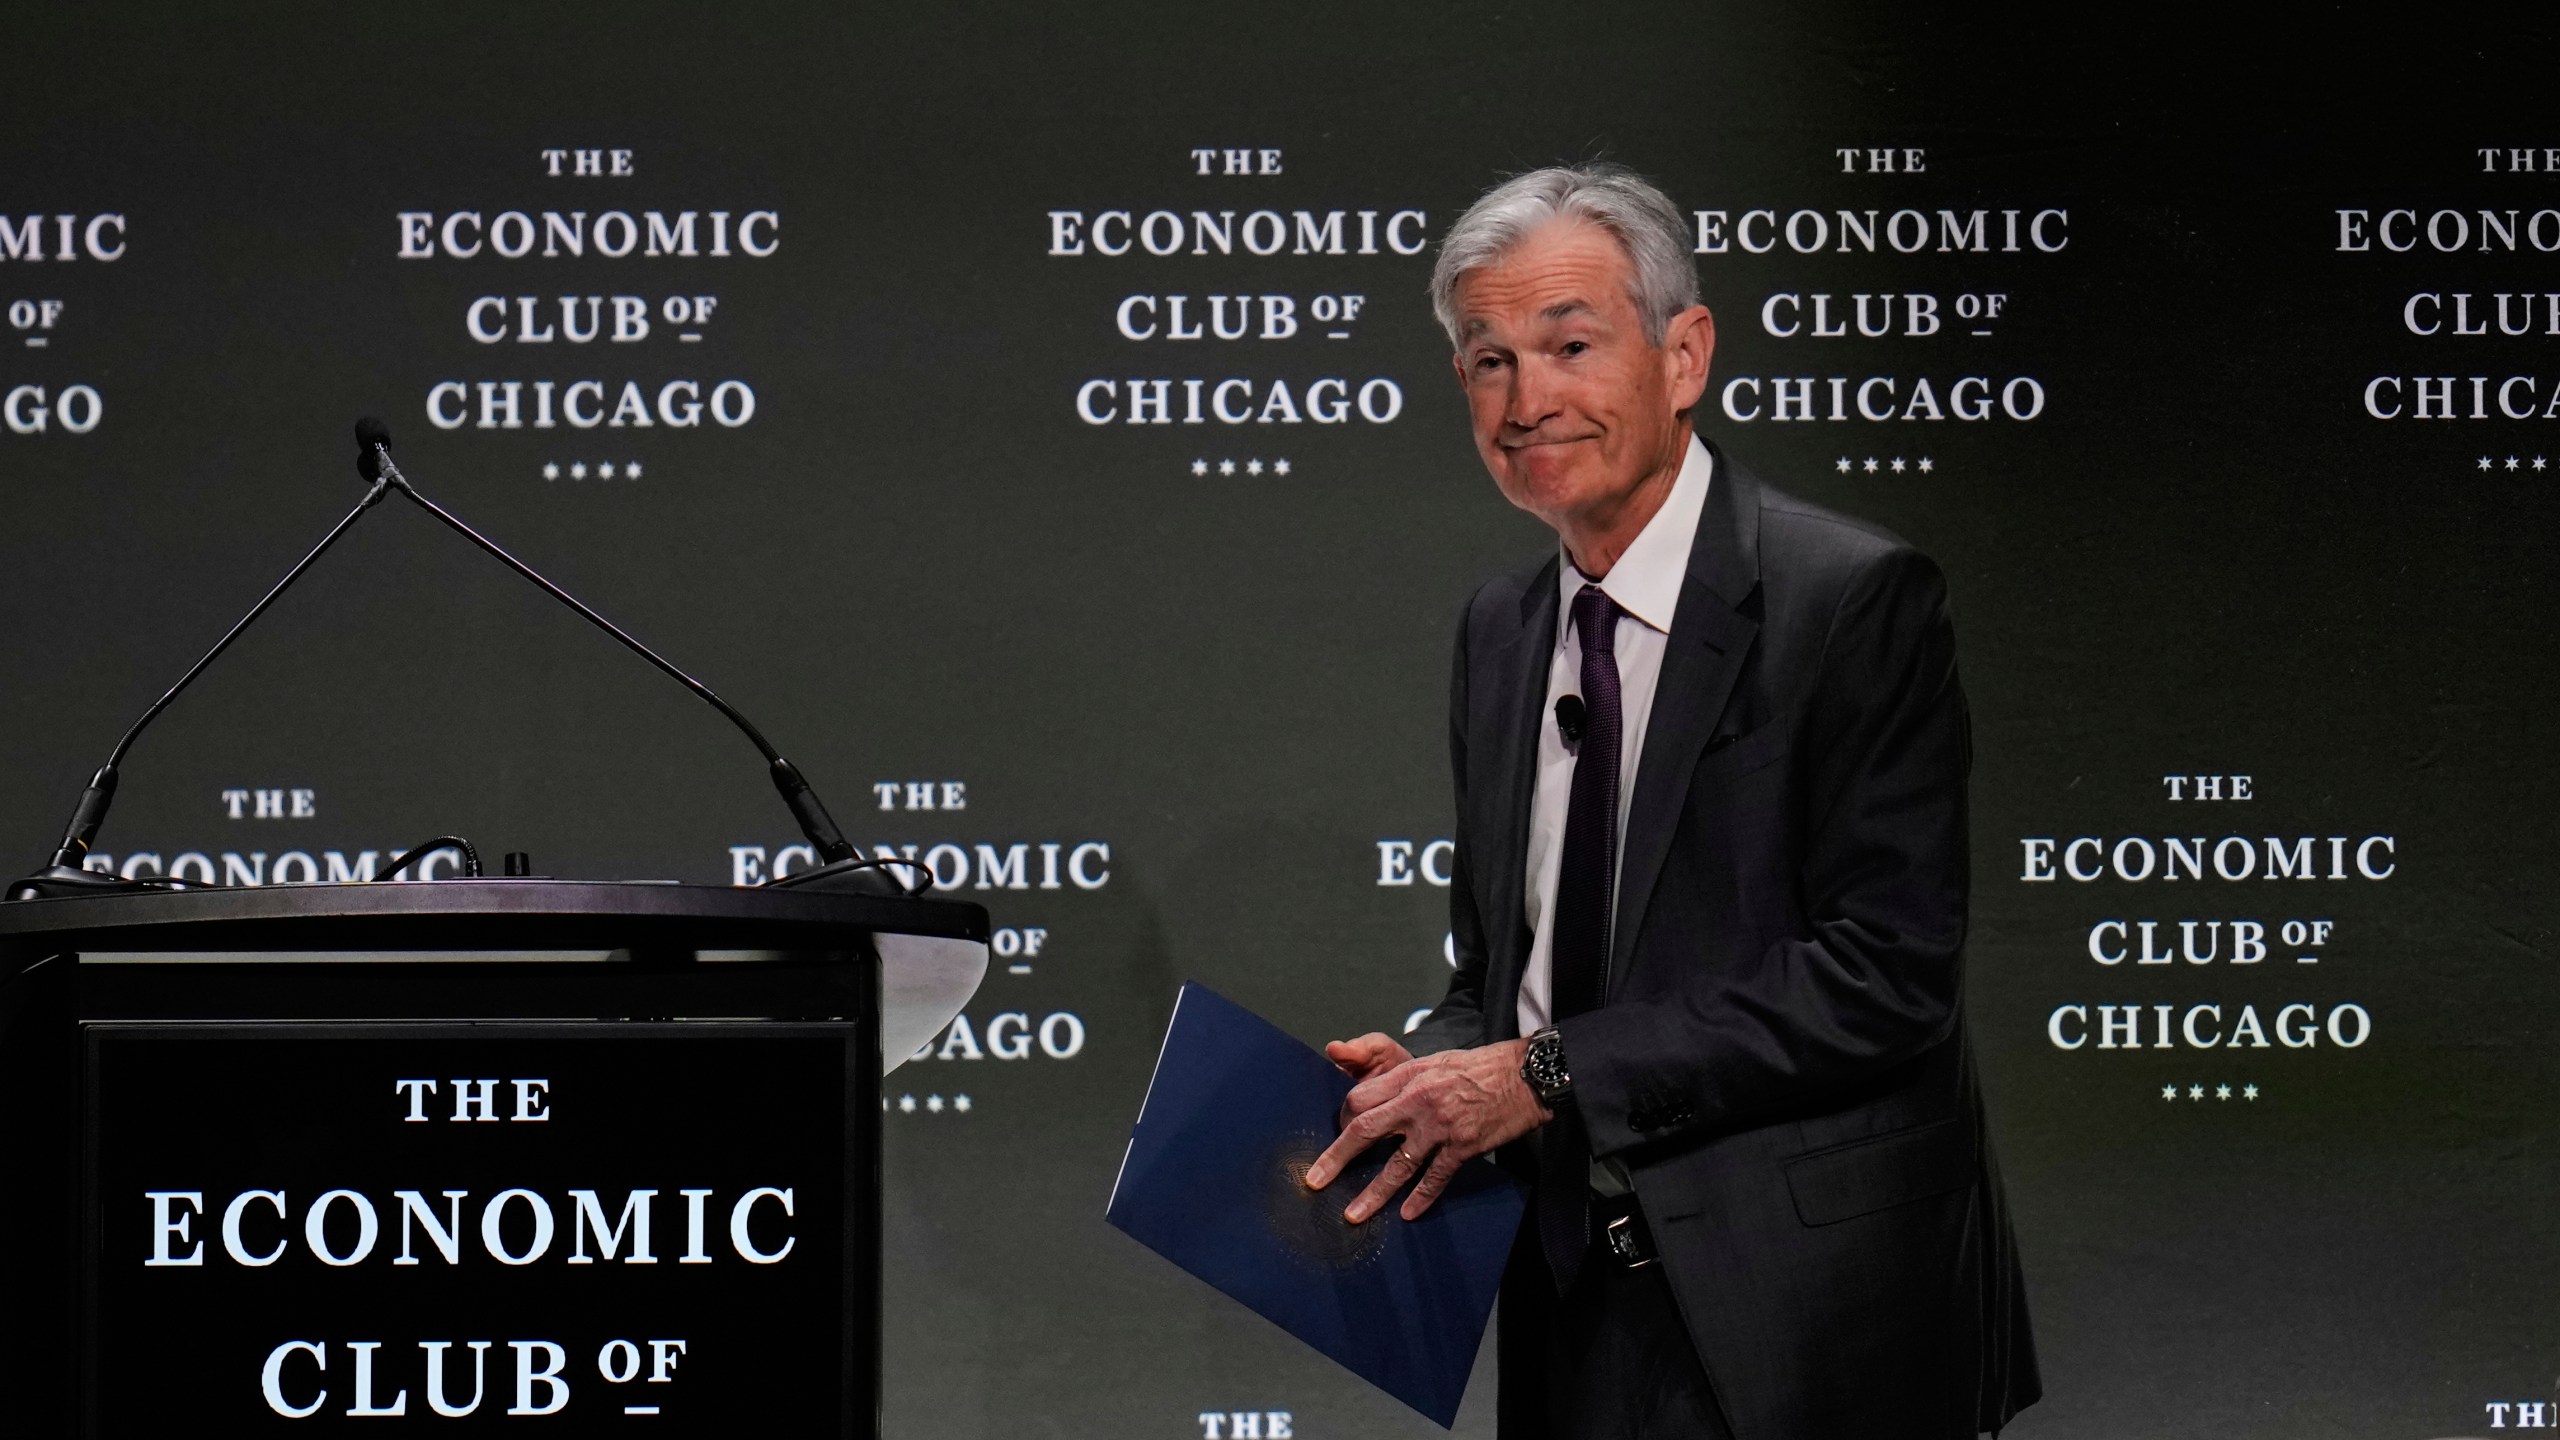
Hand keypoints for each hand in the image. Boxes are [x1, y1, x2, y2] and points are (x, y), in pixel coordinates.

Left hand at [1303, 1037, 1549, 1223]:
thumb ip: (1403, 1079)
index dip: (1343, 1120)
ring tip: (1354, 1214)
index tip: (1337, 1138)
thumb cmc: (1479, 1067)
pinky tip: (1407, 1214)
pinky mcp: (1464, 1146)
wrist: (1524, 1074)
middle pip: (1366, 1130)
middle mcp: (1419, 1101)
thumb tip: (1376, 1098)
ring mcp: (1441, 1126)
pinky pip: (1435, 1178)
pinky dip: (1421, 1198)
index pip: (1360, 1099)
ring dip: (1373, 1193)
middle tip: (1316, 1181)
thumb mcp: (1435, 1062)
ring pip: (1397, 1165)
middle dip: (1337, 1159)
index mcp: (1409, 1077)